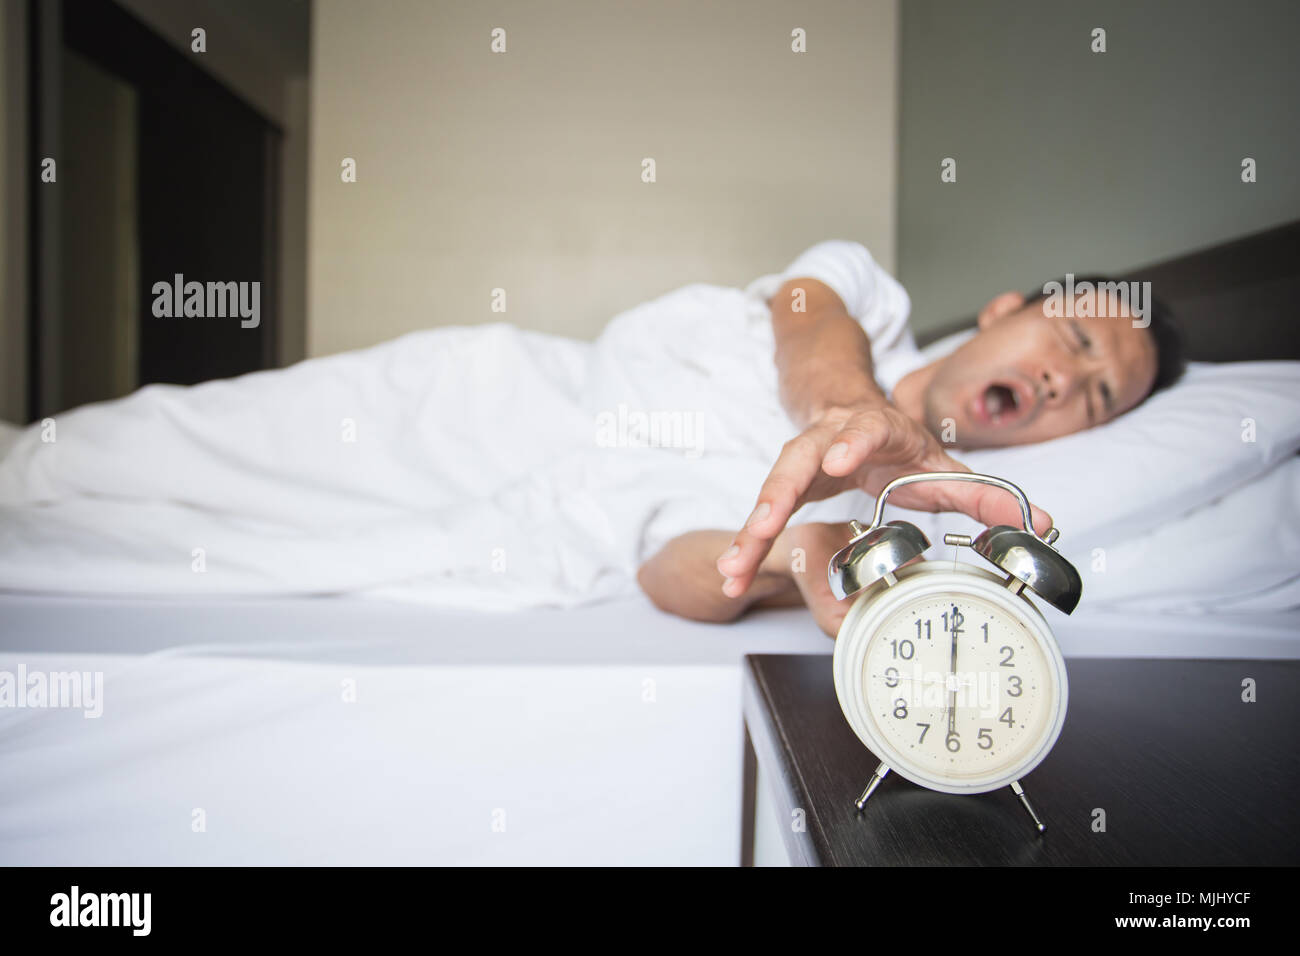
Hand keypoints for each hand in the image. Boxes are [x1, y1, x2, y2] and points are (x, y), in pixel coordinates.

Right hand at [717, 401, 1052, 598]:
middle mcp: (828, 438)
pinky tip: (733, 574)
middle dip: (777, 492)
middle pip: (797, 458)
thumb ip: (988, 495)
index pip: (862, 427)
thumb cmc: (897, 445)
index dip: (848, 442)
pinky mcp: (783, 484)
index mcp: (874, 428)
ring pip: (770, 488)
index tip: (836, 460)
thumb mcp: (944, 465)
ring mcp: (800, 459)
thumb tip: (1042, 525)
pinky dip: (746, 544)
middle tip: (762, 523)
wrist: (850, 415)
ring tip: (735, 565)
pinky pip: (762, 514)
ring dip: (751, 527)